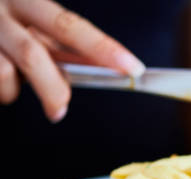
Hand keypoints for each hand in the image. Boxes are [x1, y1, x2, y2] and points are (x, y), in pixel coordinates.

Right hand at [0, 0, 143, 121]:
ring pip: (3, 74)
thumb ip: (55, 40)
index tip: (132, 68)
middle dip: (53, 89)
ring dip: (13, 90)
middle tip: (60, 110)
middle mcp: (0, 10)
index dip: (104, 48)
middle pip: (33, 56)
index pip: (72, 26)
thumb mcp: (29, 18)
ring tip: (12, 85)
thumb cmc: (1, 16)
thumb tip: (97, 66)